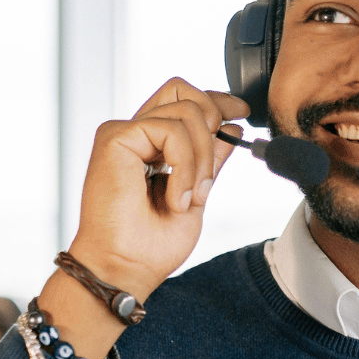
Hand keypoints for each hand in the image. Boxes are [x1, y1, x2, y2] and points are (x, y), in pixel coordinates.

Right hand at [41, 79, 245, 358]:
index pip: (184, 101)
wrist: (126, 268)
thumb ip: (209, 159)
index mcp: (150, 145)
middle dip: (212, 120)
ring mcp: (123, 132)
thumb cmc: (151, 245)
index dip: (217, 100)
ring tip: (190, 197)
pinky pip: (171, 130)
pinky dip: (185, 165)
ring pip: (186, 110)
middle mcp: (134, 133)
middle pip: (183, 89)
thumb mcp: (197, 193)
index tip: (243, 113)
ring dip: (201, 158)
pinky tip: (176, 197)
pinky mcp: (115, 137)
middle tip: (211, 167)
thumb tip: (230, 125)